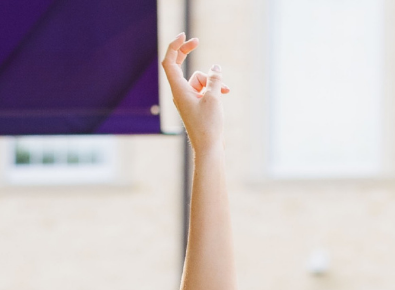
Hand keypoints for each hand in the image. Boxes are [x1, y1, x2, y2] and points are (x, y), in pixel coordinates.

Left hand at [161, 35, 228, 153]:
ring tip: (224, 92)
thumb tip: (216, 67)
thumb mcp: (214, 98)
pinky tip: (225, 93)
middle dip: (187, 53)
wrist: (209, 149)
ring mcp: (188, 99)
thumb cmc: (208, 126)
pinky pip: (204, 89)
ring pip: (199, 79)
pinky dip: (213, 89)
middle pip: (179, 65)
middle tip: (196, 40)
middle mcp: (180, 93)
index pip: (170, 62)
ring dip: (212, 81)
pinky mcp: (196, 105)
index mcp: (179, 90)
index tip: (184, 36)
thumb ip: (214, 79)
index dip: (174, 46)